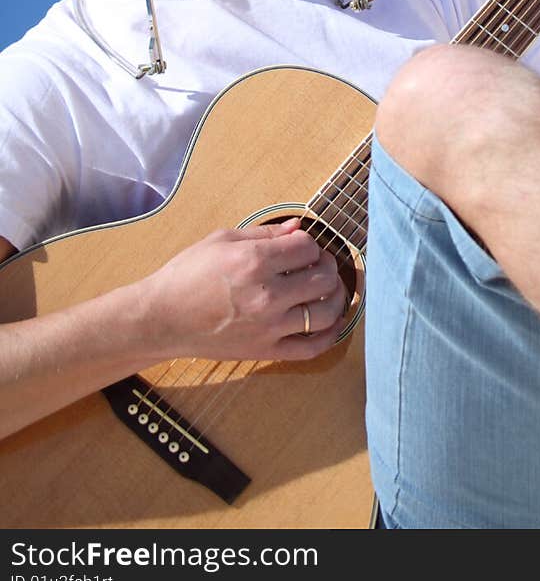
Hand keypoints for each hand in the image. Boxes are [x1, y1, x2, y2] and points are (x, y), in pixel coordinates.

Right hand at [140, 218, 347, 362]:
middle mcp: (267, 295)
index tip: (300, 246)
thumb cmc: (186, 275)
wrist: (161, 319)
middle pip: (324, 278)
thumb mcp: (222, 240)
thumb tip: (299, 228)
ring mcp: (269, 327)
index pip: (307, 248)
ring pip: (326, 312)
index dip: (308, 243)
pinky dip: (330, 335)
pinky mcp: (266, 352)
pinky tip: (333, 322)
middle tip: (317, 264)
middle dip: (326, 265)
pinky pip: (312, 348)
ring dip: (336, 297)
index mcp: (255, 262)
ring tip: (329, 289)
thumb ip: (265, 233)